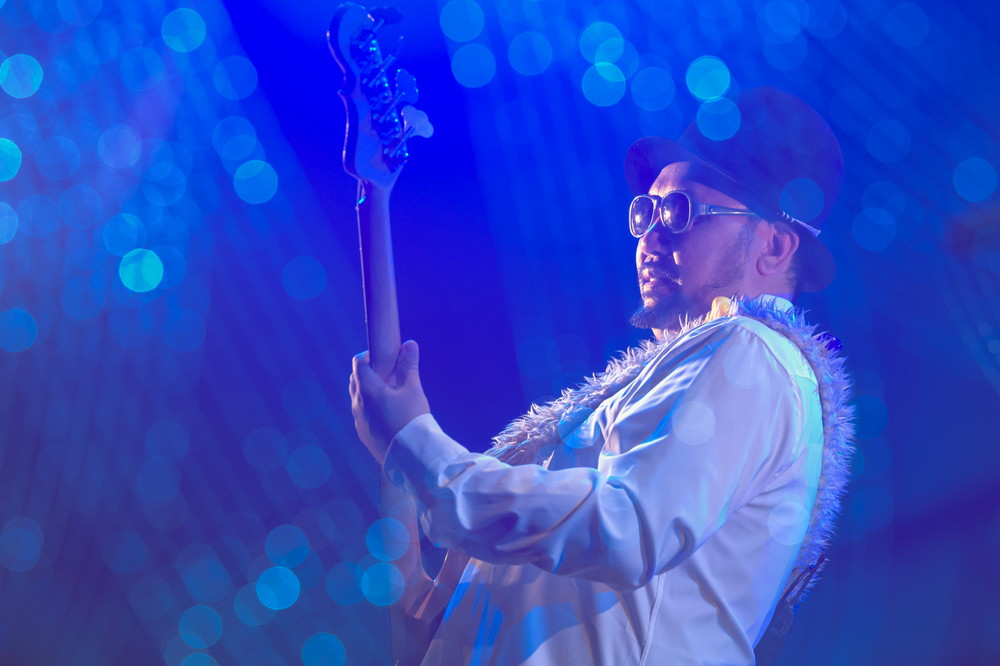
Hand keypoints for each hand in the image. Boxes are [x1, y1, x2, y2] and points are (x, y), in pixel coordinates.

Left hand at [350, 340, 429, 463]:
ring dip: (370, 391)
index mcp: (367, 389)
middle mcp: (357, 404)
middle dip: (370, 372)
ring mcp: (358, 420)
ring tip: (391, 394)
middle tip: (389, 373)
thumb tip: (409, 344)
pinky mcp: (363, 434)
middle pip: (356, 379)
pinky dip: (371, 407)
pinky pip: (362, 414)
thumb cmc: (412, 418)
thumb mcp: (413, 389)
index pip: (359, 363)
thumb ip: (409, 365)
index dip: (369, 355)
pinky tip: (388, 413)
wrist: (411, 455)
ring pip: (358, 398)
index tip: (384, 357)